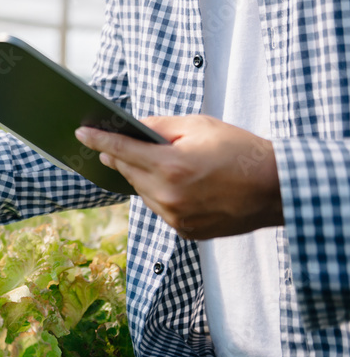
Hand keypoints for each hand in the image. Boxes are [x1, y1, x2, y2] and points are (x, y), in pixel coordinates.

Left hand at [74, 115, 283, 239]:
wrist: (277, 189)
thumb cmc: (240, 151)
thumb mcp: (200, 126)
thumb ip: (160, 126)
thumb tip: (132, 128)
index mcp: (170, 166)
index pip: (121, 151)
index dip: (98, 141)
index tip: (80, 134)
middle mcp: (168, 195)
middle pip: (128, 172)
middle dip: (121, 157)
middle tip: (112, 144)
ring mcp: (175, 217)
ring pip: (142, 192)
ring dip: (142, 177)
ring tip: (154, 162)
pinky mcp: (184, 231)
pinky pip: (159, 208)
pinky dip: (160, 194)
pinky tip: (174, 183)